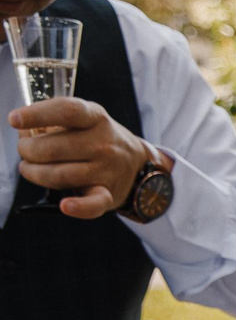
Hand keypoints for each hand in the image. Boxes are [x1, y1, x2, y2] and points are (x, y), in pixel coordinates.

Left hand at [9, 98, 150, 217]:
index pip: (67, 111)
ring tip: (30, 169)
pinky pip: (93, 204)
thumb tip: (24, 131)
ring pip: (60, 175)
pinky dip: (79, 207)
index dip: (37, 115)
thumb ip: (51, 121)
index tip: (14, 119)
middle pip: (54, 148)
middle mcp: (104, 144)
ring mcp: (107, 171)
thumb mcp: (82, 120)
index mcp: (96, 118)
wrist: (137, 164)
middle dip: (28, 150)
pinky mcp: (109, 195)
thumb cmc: (98, 139)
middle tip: (25, 150)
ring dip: (35, 173)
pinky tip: (66, 205)